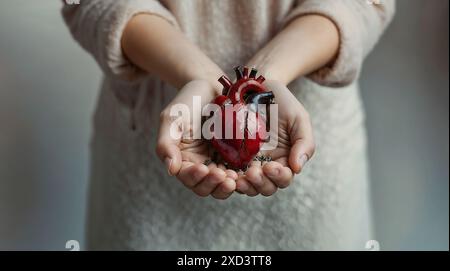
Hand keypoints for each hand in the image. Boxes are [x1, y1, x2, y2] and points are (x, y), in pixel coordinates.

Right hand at [156, 80, 237, 199]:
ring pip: (223, 185)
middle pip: (205, 187)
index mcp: (183, 160)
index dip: (194, 177)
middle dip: (213, 185)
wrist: (212, 86)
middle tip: (223, 176)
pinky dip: (241, 176)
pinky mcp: (237, 157)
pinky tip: (246, 171)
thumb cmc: (188, 100)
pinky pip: (239, 173)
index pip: (187, 178)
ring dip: (227, 186)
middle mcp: (201, 165)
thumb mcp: (172, 119)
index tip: (203, 168)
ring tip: (234, 179)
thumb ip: (166, 144)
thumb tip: (171, 170)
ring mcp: (220, 162)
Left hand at [236, 80, 314, 195]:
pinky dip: (228, 177)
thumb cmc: (281, 102)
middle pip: (265, 187)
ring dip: (243, 185)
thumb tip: (297, 168)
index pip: (284, 178)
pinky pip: (229, 173)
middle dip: (260, 184)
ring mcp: (247, 162)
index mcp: (285, 160)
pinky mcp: (230, 155)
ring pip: (246, 185)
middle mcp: (266, 165)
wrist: (256, 87)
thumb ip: (304, 143)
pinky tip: (225, 173)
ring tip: (237, 178)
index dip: (279, 177)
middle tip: (253, 172)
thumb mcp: (299, 119)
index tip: (271, 166)